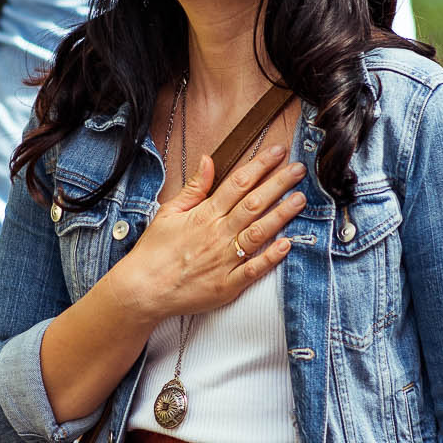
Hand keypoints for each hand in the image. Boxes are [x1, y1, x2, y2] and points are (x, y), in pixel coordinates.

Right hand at [115, 144, 306, 322]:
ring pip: (259, 233)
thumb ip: (194, 187)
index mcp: (204, 215)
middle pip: (254, 203)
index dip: (260, 165)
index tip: (278, 152)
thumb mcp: (169, 212)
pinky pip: (254, 269)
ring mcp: (224, 260)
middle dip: (279, 184)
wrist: (143, 290)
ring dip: (281, 215)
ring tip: (300, 199)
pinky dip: (271, 257)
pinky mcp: (227, 285)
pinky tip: (287, 244)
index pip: (238, 183)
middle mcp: (218, 234)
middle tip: (299, 169)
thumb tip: (208, 160)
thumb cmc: (154, 251)